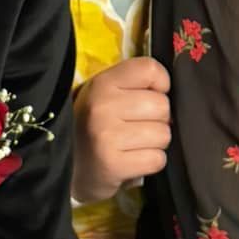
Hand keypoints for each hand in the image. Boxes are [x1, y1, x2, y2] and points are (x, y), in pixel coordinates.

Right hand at [71, 58, 170, 201]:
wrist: (66, 169)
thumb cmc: (92, 128)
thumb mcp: (104, 96)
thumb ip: (133, 86)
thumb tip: (172, 92)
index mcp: (102, 83)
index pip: (151, 69)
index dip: (160, 85)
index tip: (149, 97)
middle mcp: (102, 106)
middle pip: (162, 105)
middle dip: (158, 120)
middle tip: (137, 128)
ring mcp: (106, 135)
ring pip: (163, 134)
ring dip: (155, 143)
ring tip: (133, 145)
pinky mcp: (113, 164)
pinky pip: (157, 159)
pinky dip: (150, 163)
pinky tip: (132, 161)